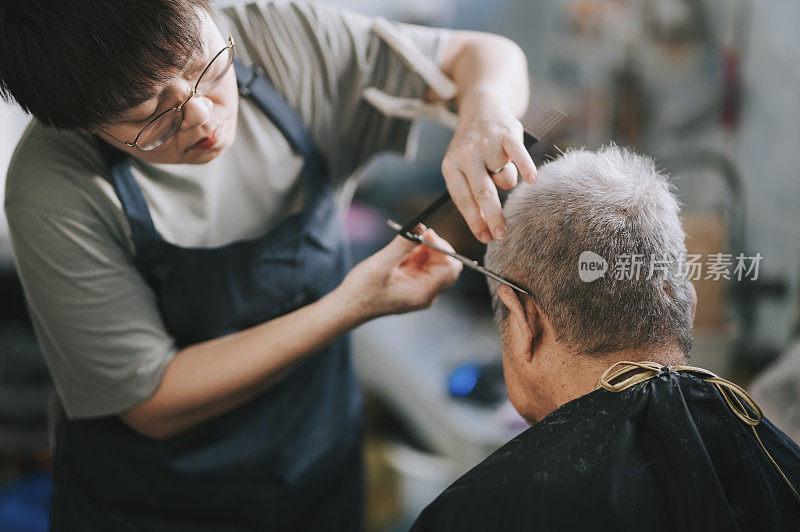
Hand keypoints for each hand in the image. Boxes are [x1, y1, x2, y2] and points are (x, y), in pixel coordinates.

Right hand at [336, 229, 462, 322]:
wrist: (347, 307)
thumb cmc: (362, 291)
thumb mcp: (380, 265)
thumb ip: (401, 246)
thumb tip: (418, 226)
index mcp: (424, 292)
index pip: (450, 267)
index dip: (442, 247)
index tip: (425, 232)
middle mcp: (426, 292)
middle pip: (447, 264)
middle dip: (435, 246)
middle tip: (418, 232)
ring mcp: (420, 288)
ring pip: (436, 262)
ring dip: (425, 247)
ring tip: (406, 239)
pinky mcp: (411, 283)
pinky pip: (423, 263)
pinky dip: (417, 252)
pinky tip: (402, 248)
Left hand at [441, 89, 536, 242]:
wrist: (481, 107)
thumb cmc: (474, 148)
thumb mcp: (462, 167)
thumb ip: (471, 192)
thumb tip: (486, 224)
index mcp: (451, 167)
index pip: (463, 199)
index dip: (475, 221)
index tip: (485, 238)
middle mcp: (466, 155)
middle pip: (482, 193)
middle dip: (493, 217)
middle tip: (501, 235)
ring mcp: (487, 144)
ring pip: (503, 177)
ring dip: (507, 182)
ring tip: (504, 169)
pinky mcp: (507, 133)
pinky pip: (519, 156)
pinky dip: (526, 168)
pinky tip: (532, 180)